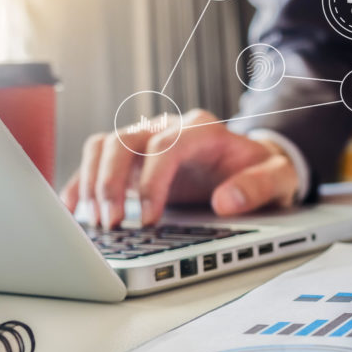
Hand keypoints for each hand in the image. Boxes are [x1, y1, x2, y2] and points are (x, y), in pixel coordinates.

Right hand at [60, 109, 298, 227]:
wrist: (256, 164)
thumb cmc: (263, 170)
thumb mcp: (278, 178)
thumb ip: (258, 187)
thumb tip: (226, 201)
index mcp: (203, 129)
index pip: (166, 145)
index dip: (153, 181)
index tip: (149, 219)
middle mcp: (169, 128)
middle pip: (125, 141)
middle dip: (111, 182)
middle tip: (111, 223)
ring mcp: (147, 141)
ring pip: (104, 146)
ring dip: (92, 182)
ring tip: (96, 222)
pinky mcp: (134, 160)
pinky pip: (97, 161)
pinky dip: (81, 182)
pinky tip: (73, 209)